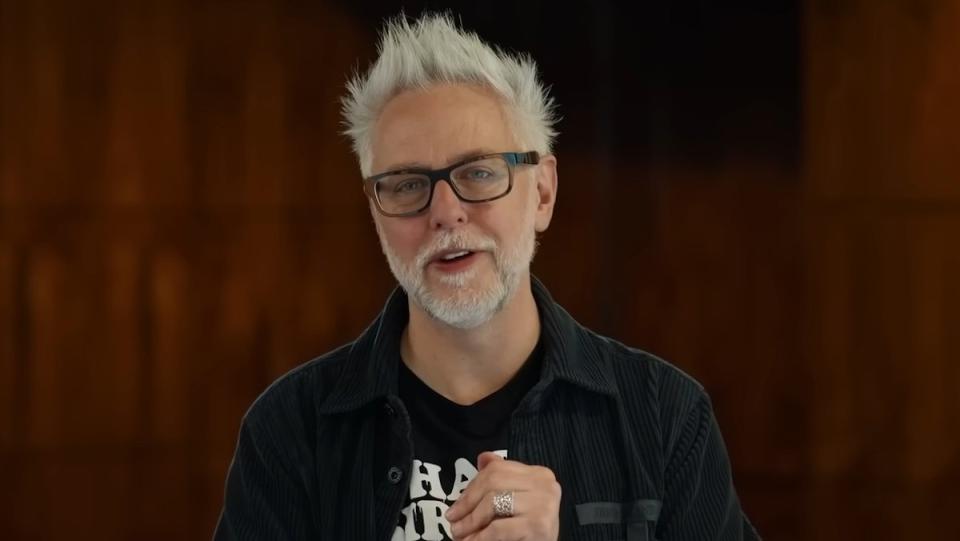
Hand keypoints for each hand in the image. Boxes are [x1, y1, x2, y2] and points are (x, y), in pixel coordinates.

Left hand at [445, 452, 560, 540]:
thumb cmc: (530, 530)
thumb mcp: (517, 502)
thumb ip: (502, 480)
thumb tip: (482, 458)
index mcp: (539, 474)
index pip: (498, 469)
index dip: (472, 487)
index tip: (456, 505)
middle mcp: (545, 484)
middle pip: (493, 482)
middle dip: (468, 503)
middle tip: (452, 521)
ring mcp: (543, 504)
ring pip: (493, 502)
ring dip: (471, 521)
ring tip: (459, 534)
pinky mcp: (538, 526)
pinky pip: (497, 528)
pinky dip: (480, 537)